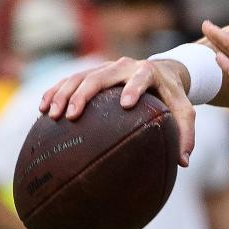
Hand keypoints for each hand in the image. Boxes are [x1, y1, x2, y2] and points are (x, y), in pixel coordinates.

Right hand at [38, 57, 196, 165]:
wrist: (164, 71)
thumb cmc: (173, 96)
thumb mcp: (184, 112)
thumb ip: (186, 135)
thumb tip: (183, 163)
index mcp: (149, 72)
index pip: (141, 77)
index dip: (134, 88)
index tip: (125, 104)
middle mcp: (125, 66)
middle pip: (101, 75)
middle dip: (84, 94)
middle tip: (71, 116)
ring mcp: (107, 67)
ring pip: (80, 76)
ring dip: (63, 93)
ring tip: (51, 115)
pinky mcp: (94, 72)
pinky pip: (70, 79)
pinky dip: (55, 91)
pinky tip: (43, 109)